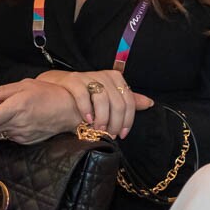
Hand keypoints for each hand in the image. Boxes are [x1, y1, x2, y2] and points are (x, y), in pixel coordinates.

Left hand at [0, 79, 85, 143]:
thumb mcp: (24, 85)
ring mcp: (22, 134)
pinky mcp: (26, 141)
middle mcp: (18, 123)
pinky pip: (9, 136)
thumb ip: (1, 92)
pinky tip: (17, 119)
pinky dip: (7, 128)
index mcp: (17, 107)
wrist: (70, 110)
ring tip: (5, 112)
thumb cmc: (50, 94)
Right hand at [36, 70, 153, 138]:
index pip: (129, 101)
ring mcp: (88, 76)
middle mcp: (104, 75)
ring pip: (102, 99)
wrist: (59, 86)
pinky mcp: (73, 80)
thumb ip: (128, 101)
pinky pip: (83, 95)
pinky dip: (86, 109)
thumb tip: (149, 103)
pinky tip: (87, 119)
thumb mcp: (109, 96)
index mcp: (116, 78)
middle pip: (117, 102)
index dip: (127, 120)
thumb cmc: (87, 95)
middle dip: (115, 122)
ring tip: (98, 129)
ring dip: (102, 118)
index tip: (122, 134)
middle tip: (110, 134)